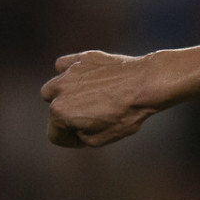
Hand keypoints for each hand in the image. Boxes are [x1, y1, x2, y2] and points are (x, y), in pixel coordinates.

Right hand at [41, 50, 159, 147]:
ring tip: (84, 98)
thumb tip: (76, 130)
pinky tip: (83, 78)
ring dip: (64, 94)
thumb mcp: (103, 139)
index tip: (85, 137)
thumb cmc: (127, 113)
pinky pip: (64, 65)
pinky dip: (69, 73)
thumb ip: (81, 138)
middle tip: (87, 117)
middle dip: (66, 116)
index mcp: (60, 113)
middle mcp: (58, 91)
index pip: (55, 135)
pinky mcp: (81, 58)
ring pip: (54, 86)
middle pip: (53, 110)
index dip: (70, 141)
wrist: (146, 83)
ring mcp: (69, 73)